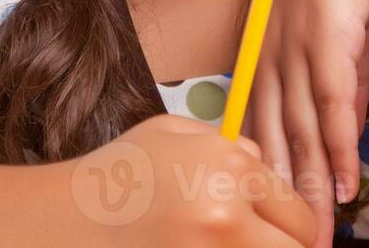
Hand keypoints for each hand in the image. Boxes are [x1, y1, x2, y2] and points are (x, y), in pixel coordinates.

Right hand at [49, 114, 316, 246]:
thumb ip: (229, 145)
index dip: (294, 226)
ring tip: (225, 238)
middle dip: (287, 246)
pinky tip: (198, 246)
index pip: (299, 214)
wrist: (69, 219)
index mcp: (229, 169)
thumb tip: (262, 165)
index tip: (285, 233)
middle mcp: (227, 216)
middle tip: (265, 240)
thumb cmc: (119, 174)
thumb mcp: (173, 132)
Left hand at [246, 0, 368, 244]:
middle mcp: (271, 50)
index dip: (264, 168)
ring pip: (298, 133)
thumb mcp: (337, 26)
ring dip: (309, 186)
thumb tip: (345, 122)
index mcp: (265, 45)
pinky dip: (338, 150)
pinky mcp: (326, 40)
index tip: (269, 206)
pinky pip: (330, 107)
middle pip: (272, 138)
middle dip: (280, 194)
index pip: (258, 119)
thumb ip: (338, 75)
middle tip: (290, 235)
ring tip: (316, 228)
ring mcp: (296, 46)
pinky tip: (343, 184)